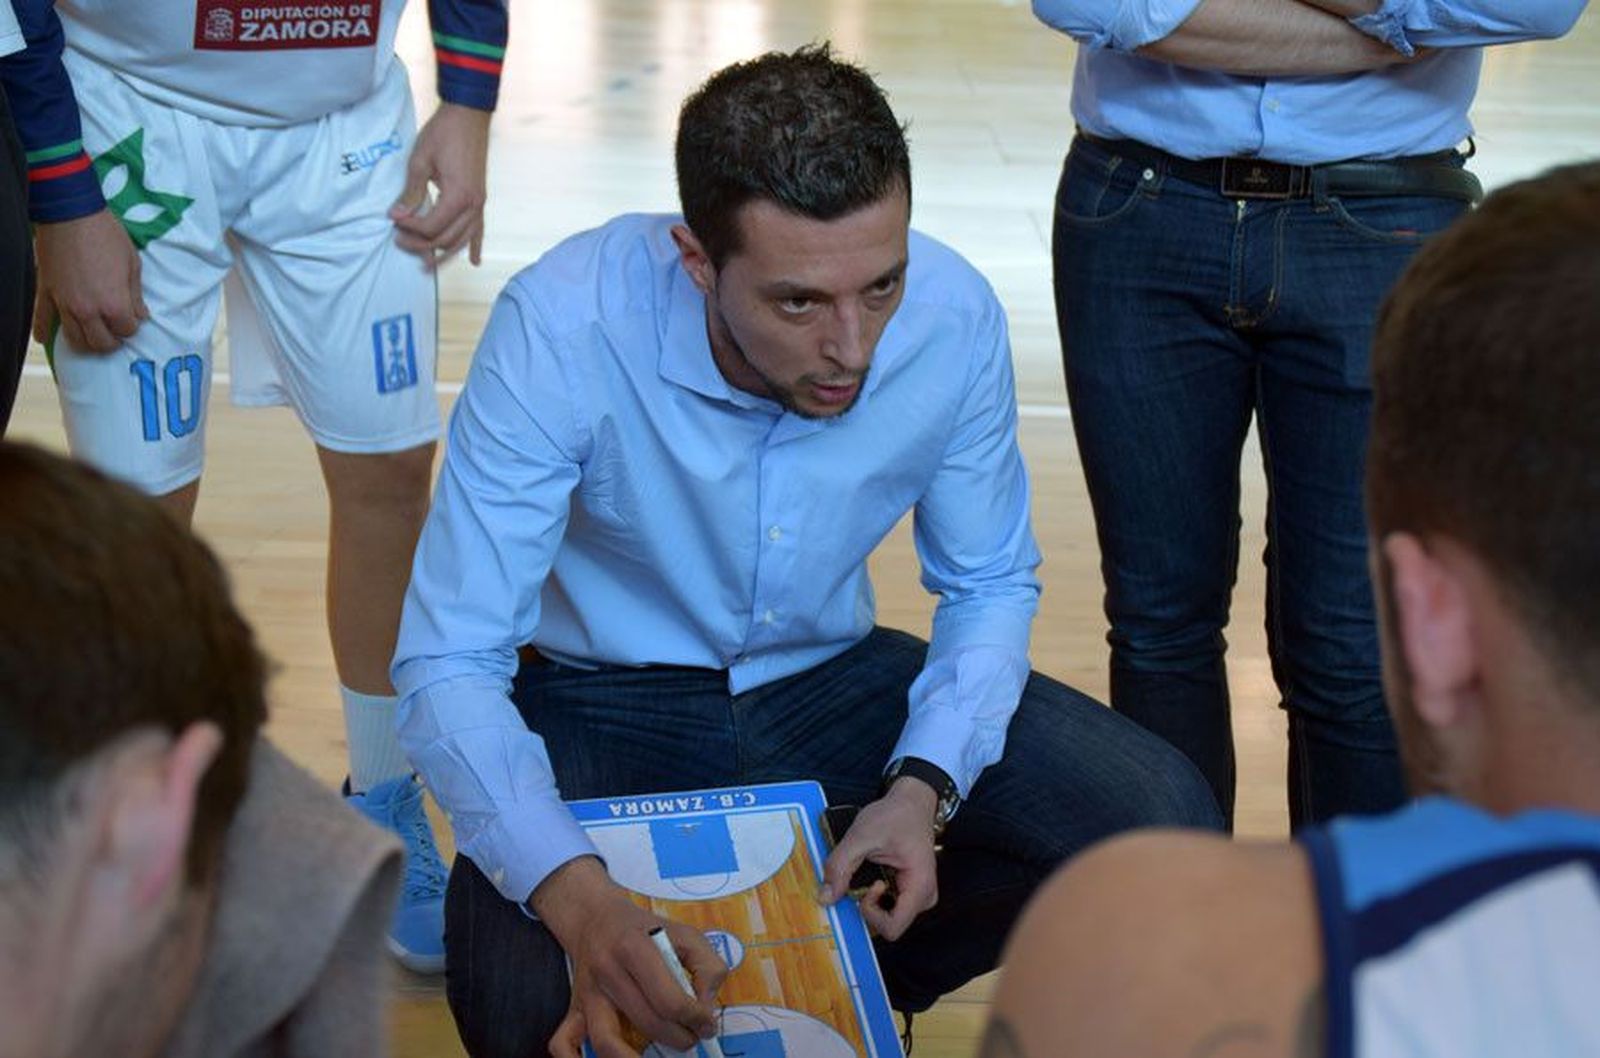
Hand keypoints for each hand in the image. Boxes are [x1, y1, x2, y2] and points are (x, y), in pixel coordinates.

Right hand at [33, 209, 148, 352]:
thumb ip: (135, 295)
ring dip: (86, 341)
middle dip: (112, 340)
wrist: (71, 214)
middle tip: (115, 331)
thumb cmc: (107, 236)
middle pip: (101, 343)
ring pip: (74, 339)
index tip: (133, 318)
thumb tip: (141, 315)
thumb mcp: (132, 264)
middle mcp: (88, 311)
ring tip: (92, 335)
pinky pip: (41, 319)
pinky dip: (44, 331)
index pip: (127, 331)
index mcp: (113, 304)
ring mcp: (64, 304)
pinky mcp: (46, 293)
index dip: (132, 326)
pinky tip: (46, 339)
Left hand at [389, 101, 490, 268]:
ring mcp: (479, 205)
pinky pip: (479, 231)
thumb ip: (411, 192)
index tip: (394, 221)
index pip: (431, 226)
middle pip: (446, 238)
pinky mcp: (480, 200)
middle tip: (400, 241)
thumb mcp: (420, 161)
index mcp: (458, 196)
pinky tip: (473, 262)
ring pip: (462, 241)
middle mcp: (472, 206)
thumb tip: (397, 215)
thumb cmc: (443, 134)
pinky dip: (474, 247)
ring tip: (427, 265)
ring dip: (444, 254)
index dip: (411, 228)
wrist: (468, 116)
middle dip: (422, 244)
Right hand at [532, 857, 726, 1056]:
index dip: (696, 1019)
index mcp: (636, 948)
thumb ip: (709, 967)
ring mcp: (587, 993)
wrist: (597, 917)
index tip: (707, 1023)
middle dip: (679, 1038)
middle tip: (692, 1036)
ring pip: (605, 1040)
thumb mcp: (687, 934)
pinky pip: (562, 1042)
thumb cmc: (647, 929)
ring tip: (662, 1055)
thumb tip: (706, 1008)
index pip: (670, 999)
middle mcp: (607, 971)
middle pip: (646, 1022)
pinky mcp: (574, 1007)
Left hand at [819, 779, 939, 939]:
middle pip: (889, 925)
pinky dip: (873, 897)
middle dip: (867, 907)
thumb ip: (840, 866)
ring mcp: (917, 897)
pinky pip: (889, 907)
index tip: (867, 886)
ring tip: (864, 873)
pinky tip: (868, 876)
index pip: (893, 927)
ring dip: (869, 902)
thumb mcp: (861, 836)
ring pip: (887, 918)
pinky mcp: (909, 893)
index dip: (871, 914)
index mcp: (919, 886)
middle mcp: (923, 897)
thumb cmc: (895, 816)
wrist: (912, 802)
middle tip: (858, 878)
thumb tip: (825, 897)